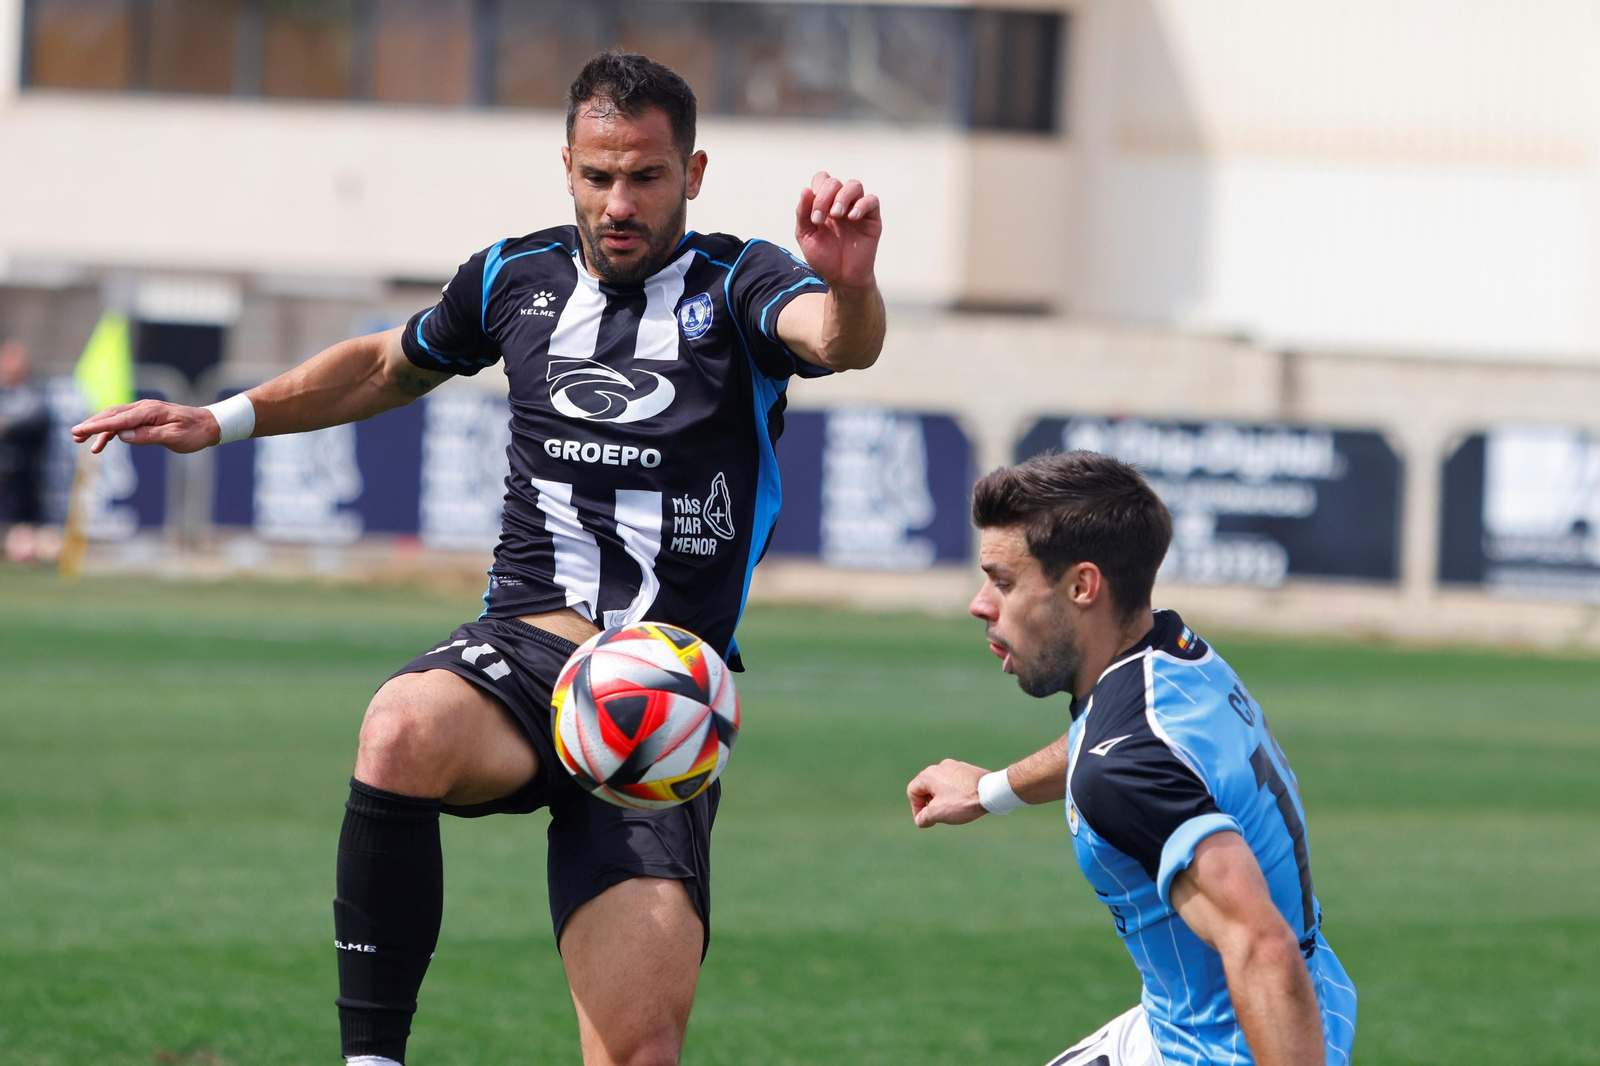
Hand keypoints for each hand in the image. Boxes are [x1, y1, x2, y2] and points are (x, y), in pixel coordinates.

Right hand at [71, 400, 220, 453]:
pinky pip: (123, 423)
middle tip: (74, 435)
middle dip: (91, 425)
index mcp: (149, 411)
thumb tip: (123, 436)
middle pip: (111, 415)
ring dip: (98, 428)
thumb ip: (148, 436)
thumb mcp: (174, 437)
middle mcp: (144, 408)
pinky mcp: (146, 418)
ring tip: (81, 441)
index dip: (97, 426)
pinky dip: (111, 432)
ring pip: (115, 418)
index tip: (80, 431)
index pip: (118, 419)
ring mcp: (144, 412)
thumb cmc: (195, 432)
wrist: (210, 425)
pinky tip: (102, 444)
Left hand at [795, 171, 880, 291]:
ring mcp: (857, 209)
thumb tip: (806, 190)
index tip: (813, 217)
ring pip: (854, 185)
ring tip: (837, 214)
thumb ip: (803, 213)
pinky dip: (861, 205)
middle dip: (824, 197)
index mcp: (824, 203)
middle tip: (821, 220)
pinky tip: (852, 218)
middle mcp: (841, 202)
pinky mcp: (872, 218)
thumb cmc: (824, 257)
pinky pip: (872, 200)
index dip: (816, 192)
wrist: (841, 277)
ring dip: (843, 196)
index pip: (821, 180)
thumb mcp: (806, 236)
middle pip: (834, 182)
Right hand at [907, 759, 988, 827]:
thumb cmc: (963, 802)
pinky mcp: (967, 769)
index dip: (916, 808)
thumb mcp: (938, 813)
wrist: (992, 792)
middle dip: (929, 803)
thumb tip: (920, 820)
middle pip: (926, 787)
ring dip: (942, 798)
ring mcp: (955, 766)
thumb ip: (923, 817)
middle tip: (938, 816)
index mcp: (929, 774)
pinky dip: (954, 793)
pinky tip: (964, 802)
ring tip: (953, 809)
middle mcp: (940, 766)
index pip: (912, 791)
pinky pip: (954, 782)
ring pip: (941, 784)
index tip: (926, 820)